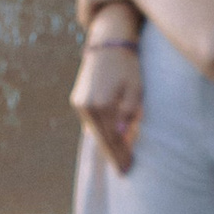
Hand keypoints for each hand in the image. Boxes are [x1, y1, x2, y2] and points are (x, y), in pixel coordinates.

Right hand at [71, 37, 145, 173]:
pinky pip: (91, 122)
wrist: (108, 43)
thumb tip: (120, 134)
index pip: (112, 139)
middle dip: (113, 155)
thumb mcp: (135, 89)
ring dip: (107, 143)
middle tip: (124, 170)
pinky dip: (101, 131)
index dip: (120, 155)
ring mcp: (79, 104)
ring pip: (95, 131)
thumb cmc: (128, 65)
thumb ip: (128, 112)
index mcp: (101, 105)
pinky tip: (110, 139)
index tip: (128, 169)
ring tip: (120, 157)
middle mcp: (86, 107)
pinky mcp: (78, 100)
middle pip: (102, 139)